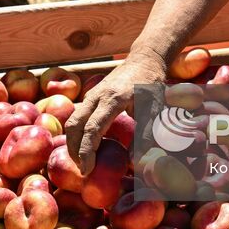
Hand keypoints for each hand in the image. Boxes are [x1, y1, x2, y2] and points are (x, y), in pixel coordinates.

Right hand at [64, 53, 165, 174]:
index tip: (87, 169)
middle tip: (83, 170)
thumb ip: (145, 135)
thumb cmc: (152, 85)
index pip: (92, 129)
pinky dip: (77, 133)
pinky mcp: (91, 96)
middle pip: (75, 125)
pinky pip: (78, 116)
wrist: (144, 59)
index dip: (87, 151)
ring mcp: (92, 94)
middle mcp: (98, 96)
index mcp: (113, 99)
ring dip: (73, 142)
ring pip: (73, 120)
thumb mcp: (155, 109)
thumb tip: (133, 162)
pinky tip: (86, 145)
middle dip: (74, 150)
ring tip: (83, 161)